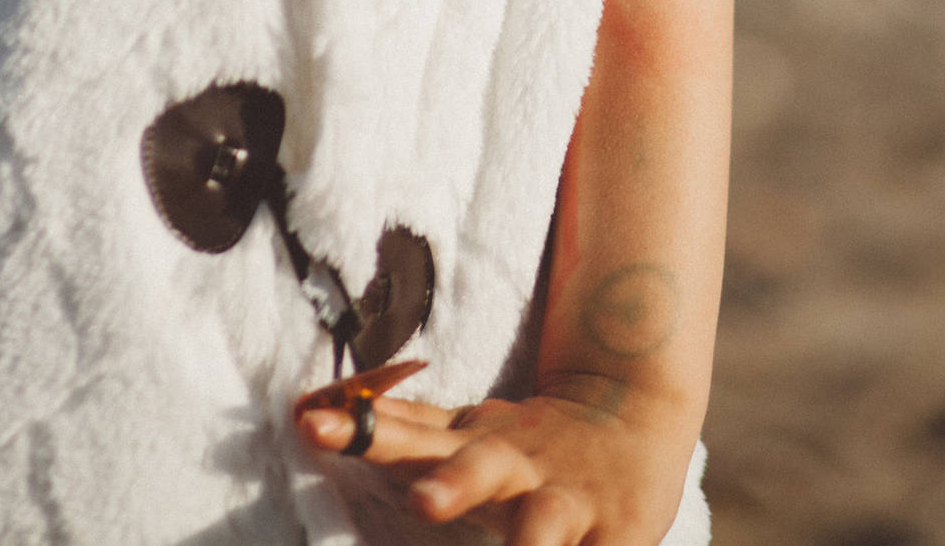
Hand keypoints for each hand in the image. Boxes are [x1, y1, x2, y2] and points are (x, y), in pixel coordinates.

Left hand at [297, 375, 695, 544]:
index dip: (363, 429)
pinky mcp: (618, 534)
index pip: (407, 431)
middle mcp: (515, 465)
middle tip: (424, 501)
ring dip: (526, 545)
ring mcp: (567, 500)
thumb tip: (311, 413)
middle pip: (479, 467)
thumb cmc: (528, 439)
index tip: (312, 424)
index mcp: (471, 441)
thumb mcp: (466, 427)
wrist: (633, 411)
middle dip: (452, 484)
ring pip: (542, 523)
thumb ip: (403, 428)